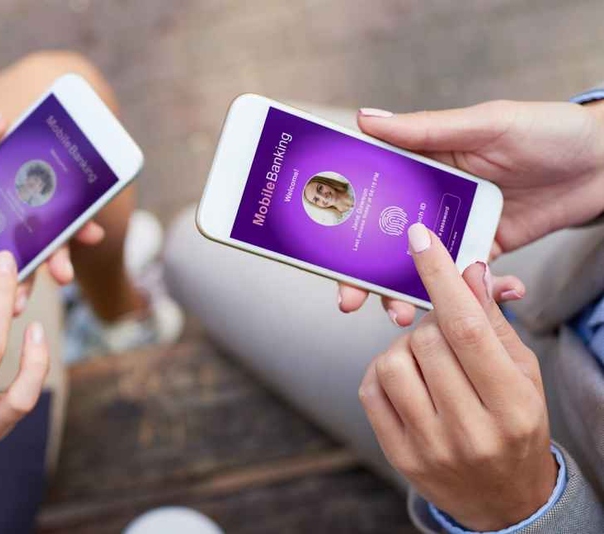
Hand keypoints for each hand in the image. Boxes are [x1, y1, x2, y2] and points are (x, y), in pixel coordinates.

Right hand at [339, 100, 603, 324]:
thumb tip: (366, 119)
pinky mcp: (483, 252)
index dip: (342, 224)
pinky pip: (462, 280)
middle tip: (352, 302)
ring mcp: (455, 230)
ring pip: (417, 267)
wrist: (603, 164)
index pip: (370, 196)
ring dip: (407, 293)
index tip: (322, 254)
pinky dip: (463, 295)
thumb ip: (426, 130)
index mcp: (421, 165)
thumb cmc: (546, 131)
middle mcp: (431, 200)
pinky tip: (471, 302)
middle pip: (384, 242)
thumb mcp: (484, 126)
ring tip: (407, 315)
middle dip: (364, 275)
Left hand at [359, 223, 556, 530]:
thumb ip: (494, 323)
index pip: (468, 329)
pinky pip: (370, 390)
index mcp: (512, 405)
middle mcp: (469, 429)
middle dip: (431, 320)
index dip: (441, 277)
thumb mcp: (522, 375)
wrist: (504, 499)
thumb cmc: (516, 428)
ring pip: (390, 362)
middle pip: (427, 341)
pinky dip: (384, 372)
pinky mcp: (397, 454)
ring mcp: (429, 446)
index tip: (420, 239)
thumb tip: (470, 271)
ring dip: (405, 347)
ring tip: (428, 359)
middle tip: (443, 328)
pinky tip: (408, 378)